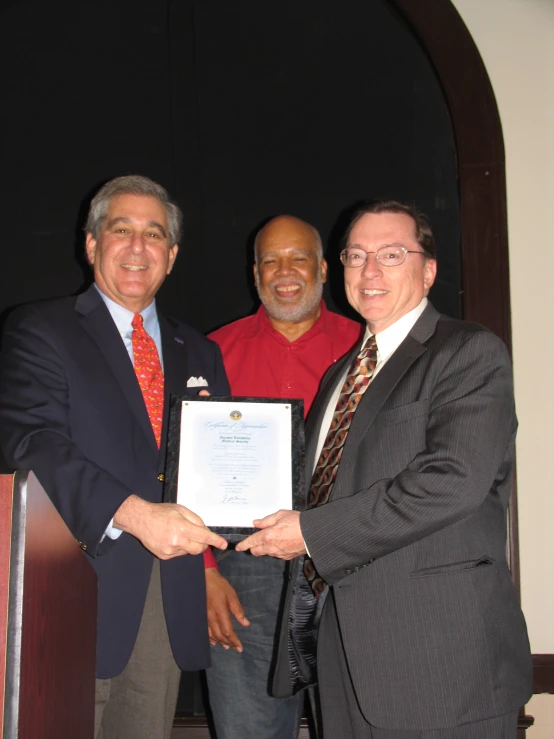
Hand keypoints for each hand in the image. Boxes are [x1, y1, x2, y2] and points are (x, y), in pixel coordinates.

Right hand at [113, 495, 227, 558]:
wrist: (141, 520)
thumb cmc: (161, 512)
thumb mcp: (181, 510)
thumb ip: (196, 520)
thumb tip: (205, 530)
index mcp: (183, 528)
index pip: (205, 537)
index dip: (216, 541)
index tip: (224, 545)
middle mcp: (177, 542)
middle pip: (199, 549)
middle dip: (203, 544)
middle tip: (199, 536)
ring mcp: (170, 551)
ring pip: (189, 551)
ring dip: (189, 545)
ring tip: (178, 533)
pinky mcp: (164, 556)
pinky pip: (179, 554)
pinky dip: (180, 548)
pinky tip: (171, 539)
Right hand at [206, 568, 249, 650]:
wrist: (203, 578)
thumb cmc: (219, 585)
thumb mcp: (232, 595)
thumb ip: (238, 610)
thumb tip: (246, 623)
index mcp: (220, 612)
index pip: (228, 632)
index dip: (234, 641)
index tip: (240, 647)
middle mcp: (211, 617)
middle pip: (220, 635)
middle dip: (229, 643)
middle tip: (235, 648)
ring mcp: (204, 618)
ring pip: (212, 635)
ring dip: (220, 642)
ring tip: (226, 646)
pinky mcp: (200, 616)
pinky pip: (205, 631)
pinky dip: (210, 638)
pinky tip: (213, 641)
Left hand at [235, 510, 305, 559]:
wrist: (313, 534)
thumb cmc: (297, 522)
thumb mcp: (280, 515)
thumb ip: (266, 520)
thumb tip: (256, 523)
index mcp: (267, 536)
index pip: (251, 542)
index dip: (243, 545)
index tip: (238, 547)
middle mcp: (271, 547)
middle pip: (255, 551)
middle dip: (253, 547)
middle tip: (255, 541)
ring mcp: (278, 553)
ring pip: (266, 553)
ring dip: (264, 548)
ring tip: (271, 539)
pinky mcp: (286, 557)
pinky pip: (276, 555)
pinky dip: (274, 550)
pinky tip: (281, 542)